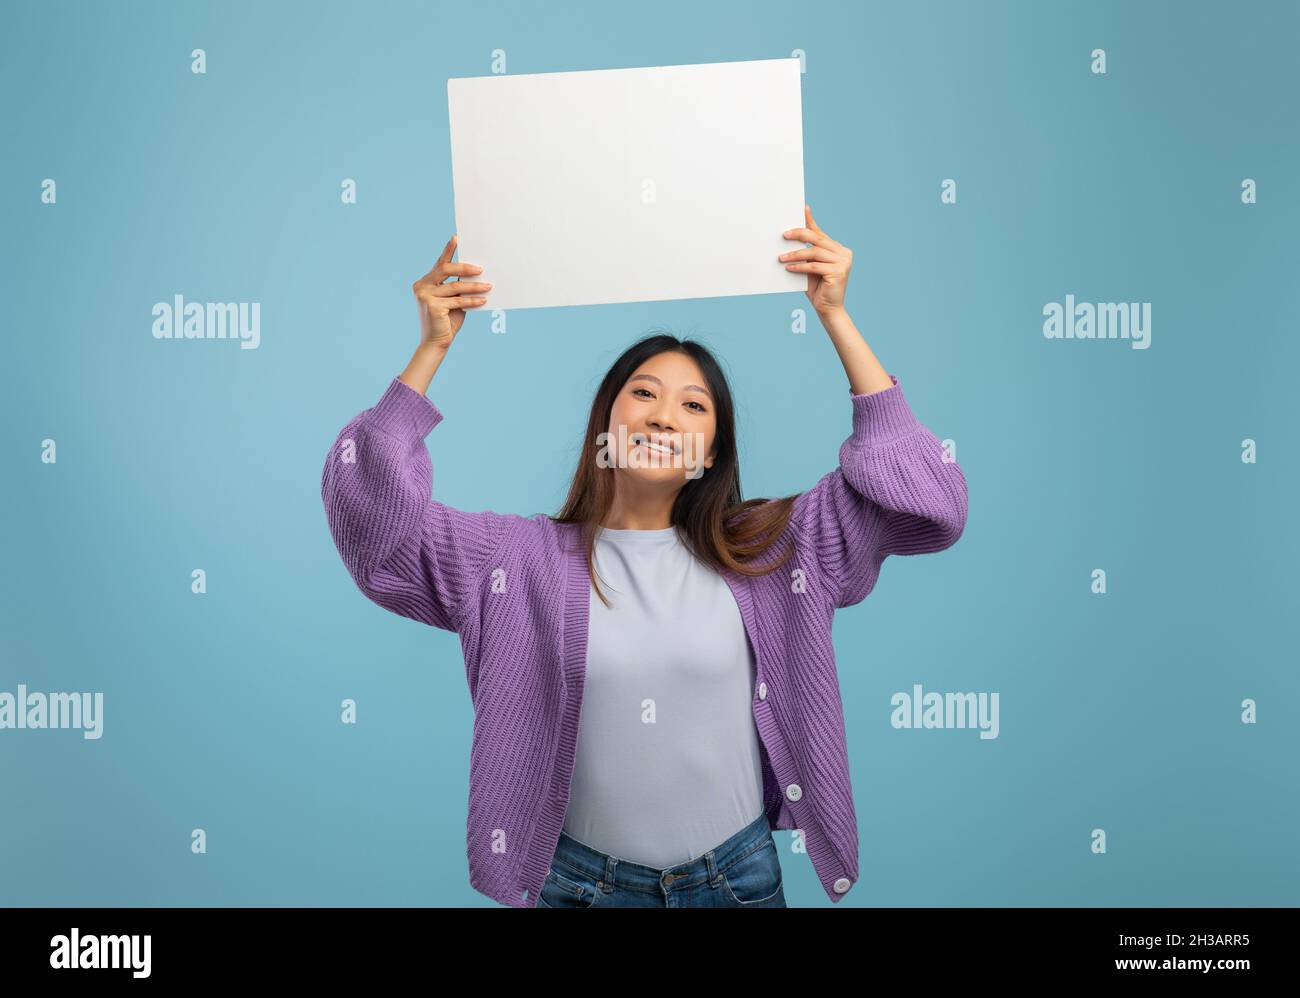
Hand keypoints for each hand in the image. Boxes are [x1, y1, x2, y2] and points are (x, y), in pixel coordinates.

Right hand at [411, 234, 491, 350]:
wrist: (436, 343)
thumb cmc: (446, 321)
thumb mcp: (453, 300)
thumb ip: (458, 287)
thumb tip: (476, 273)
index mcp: (425, 282)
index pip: (439, 263)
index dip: (448, 250)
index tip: (457, 237)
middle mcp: (422, 286)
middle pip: (445, 269)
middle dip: (464, 267)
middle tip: (481, 268)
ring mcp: (425, 296)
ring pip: (455, 286)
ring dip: (474, 286)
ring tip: (489, 286)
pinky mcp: (432, 306)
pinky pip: (457, 300)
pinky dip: (472, 300)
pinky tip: (483, 300)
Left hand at [779, 204, 852, 316]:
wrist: (828, 310)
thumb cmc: (817, 289)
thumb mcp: (809, 268)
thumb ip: (805, 254)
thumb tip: (789, 238)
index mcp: (838, 249)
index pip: (821, 233)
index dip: (810, 221)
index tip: (802, 208)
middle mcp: (843, 253)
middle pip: (818, 239)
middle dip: (799, 235)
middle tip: (784, 235)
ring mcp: (843, 262)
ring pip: (815, 252)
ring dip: (796, 254)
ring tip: (781, 257)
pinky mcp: (839, 272)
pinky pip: (814, 266)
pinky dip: (800, 267)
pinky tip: (789, 267)